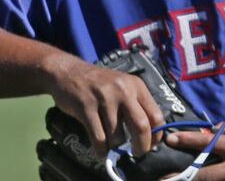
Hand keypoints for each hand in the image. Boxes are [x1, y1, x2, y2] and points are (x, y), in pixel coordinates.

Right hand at [45, 56, 164, 158]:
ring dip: (114, 147)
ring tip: (110, 145)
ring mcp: (104, 98)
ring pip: (117, 136)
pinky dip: (100, 150)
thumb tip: (148, 136)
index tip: (151, 146)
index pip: (156, 115)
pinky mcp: (86, 107)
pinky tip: (100, 151)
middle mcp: (123, 90)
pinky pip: (98, 138)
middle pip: (141, 127)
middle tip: (135, 153)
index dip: (156, 136)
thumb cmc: (98, 83)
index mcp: (136, 86)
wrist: (68, 71)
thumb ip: (136, 105)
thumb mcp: (123, 86)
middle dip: (140, 147)